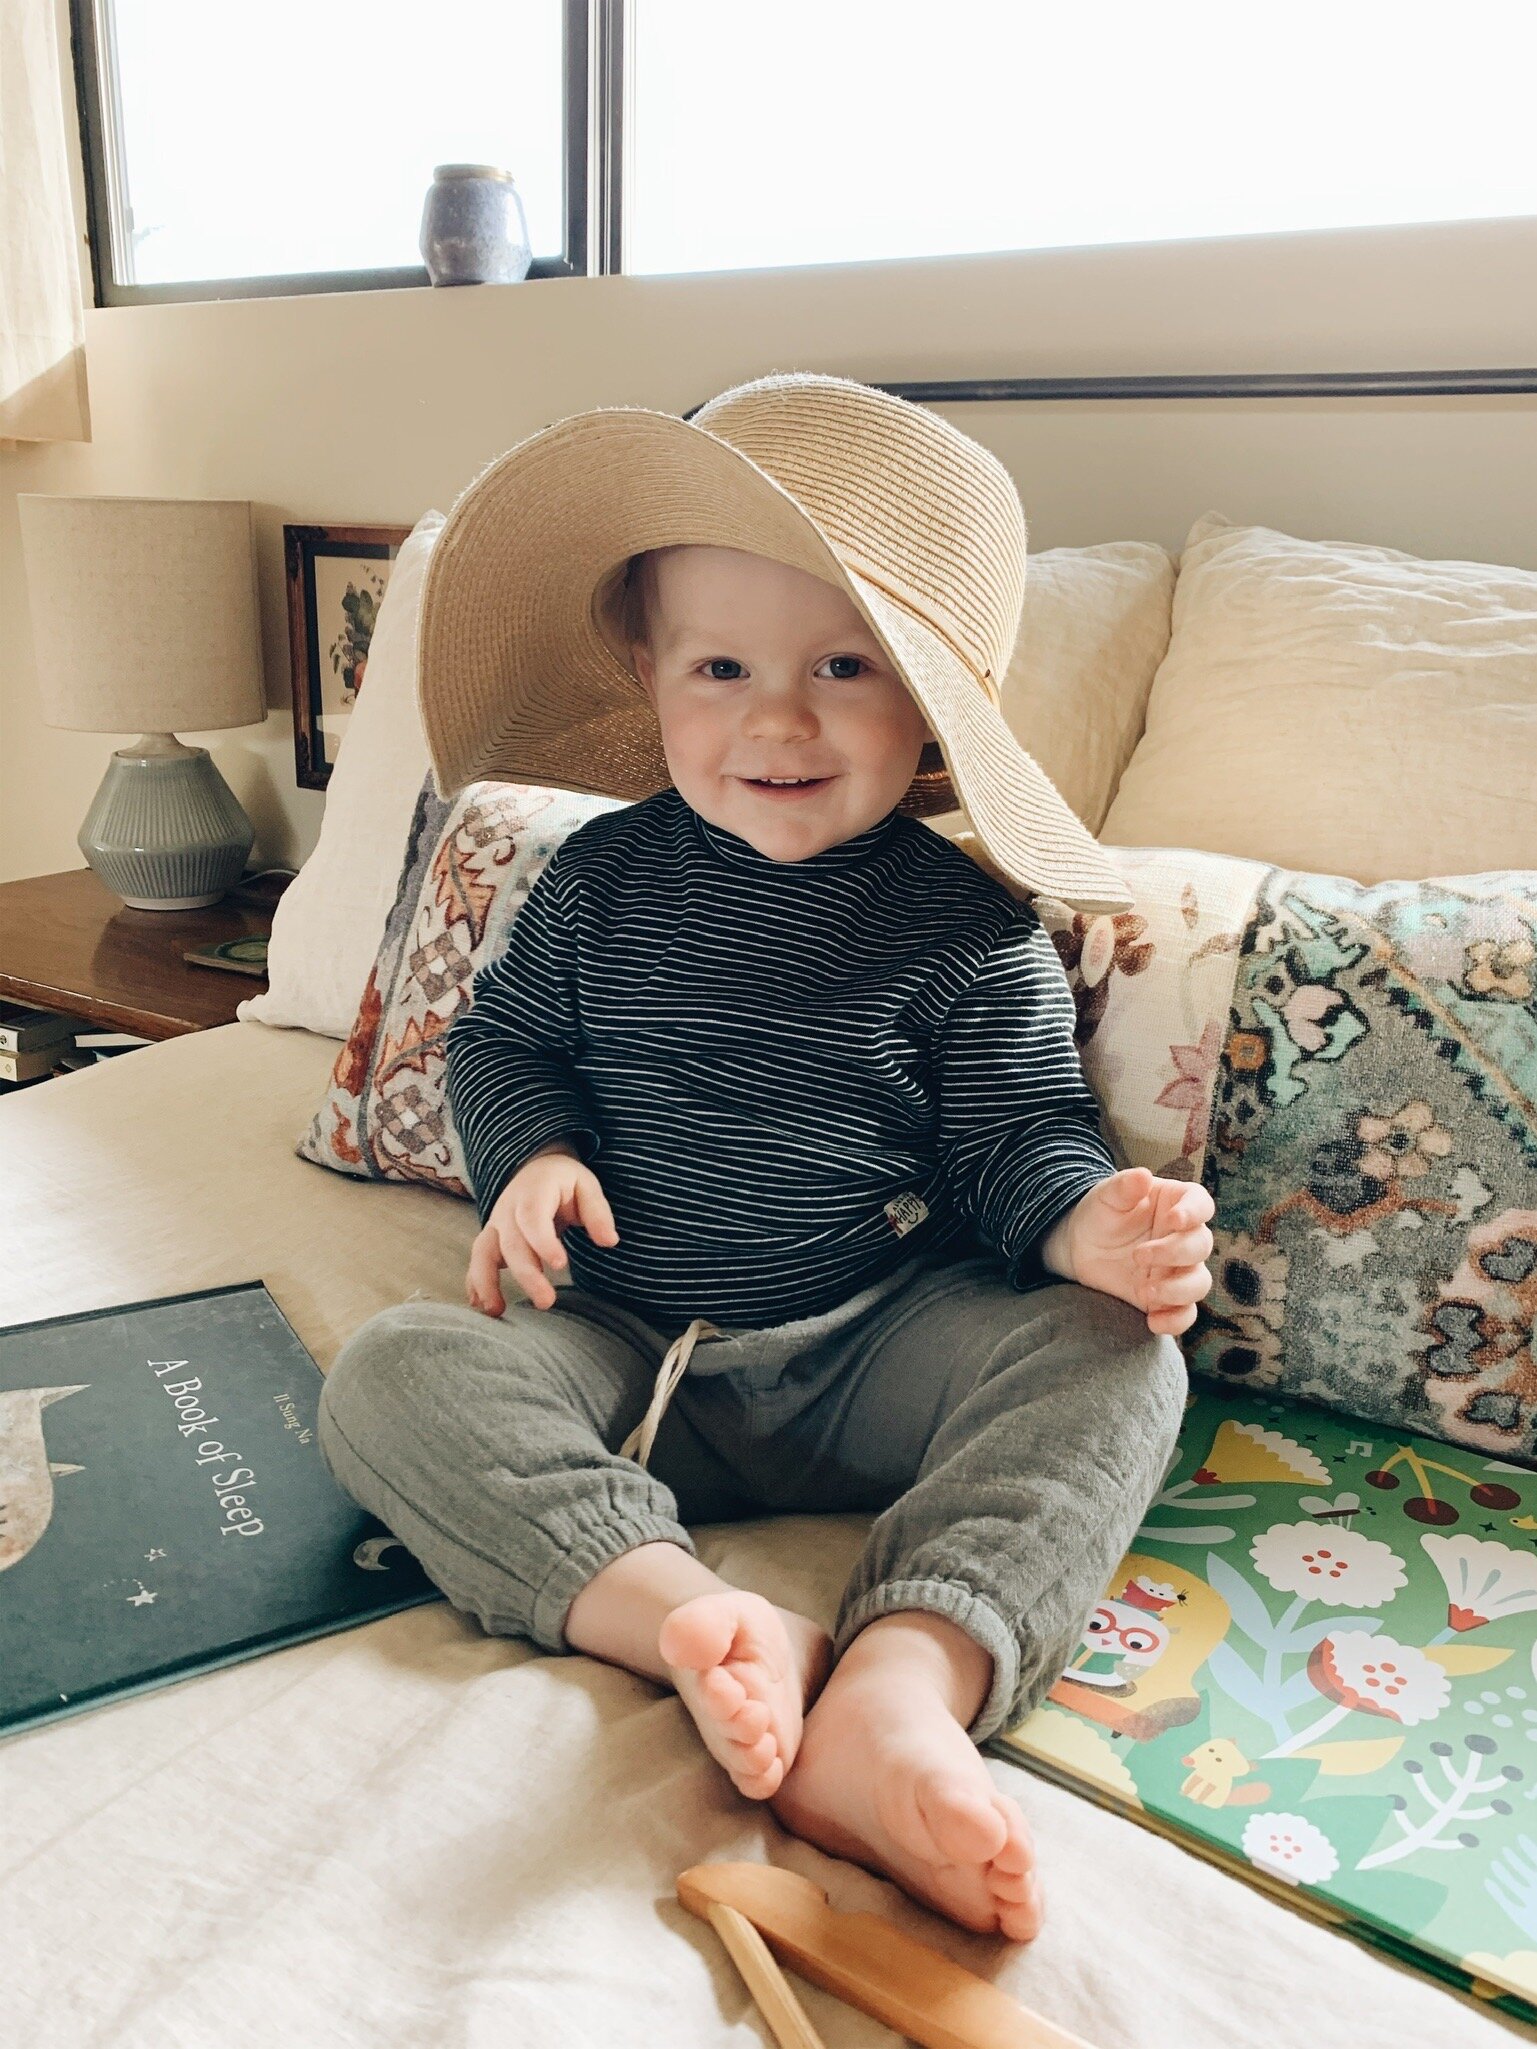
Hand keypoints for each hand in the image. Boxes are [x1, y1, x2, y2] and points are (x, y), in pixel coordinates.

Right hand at [466, 1140, 618, 1314]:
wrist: (535, 1168)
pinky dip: (475, 1283)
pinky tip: (481, 1306)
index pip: (533, 1217)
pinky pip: (478, 1261)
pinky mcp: (490, 1239)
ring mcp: (495, 1224)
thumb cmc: (563, 1181)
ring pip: (483, 1253)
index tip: (560, 1264)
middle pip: (511, 1244)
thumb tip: (610, 1241)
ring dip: (487, 1282)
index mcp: (533, 1192)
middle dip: (526, 1274)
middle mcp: (508, 1209)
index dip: (543, 1242)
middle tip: (546, 1302)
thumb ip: (597, 1212)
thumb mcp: (586, 1185)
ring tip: (496, 1310)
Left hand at [1047, 1165, 1213, 1336]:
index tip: (1174, 1220)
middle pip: (1201, 1246)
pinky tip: (1152, 1321)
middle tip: (1138, 1256)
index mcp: (1176, 1204)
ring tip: (1145, 1292)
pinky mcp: (1167, 1298)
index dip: (1194, 1212)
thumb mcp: (1107, 1196)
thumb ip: (1124, 1187)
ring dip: (1177, 1290)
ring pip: (1199, 1283)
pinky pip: (1185, 1314)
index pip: (1201, 1204)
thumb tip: (1142, 1176)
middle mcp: (1184, 1237)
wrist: (1080, 1246)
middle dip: (1174, 1253)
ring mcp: (1178, 1270)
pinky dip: (1176, 1321)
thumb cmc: (1100, 1214)